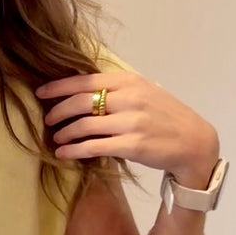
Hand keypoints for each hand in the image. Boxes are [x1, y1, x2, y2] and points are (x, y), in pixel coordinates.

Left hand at [35, 68, 218, 183]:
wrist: (194, 141)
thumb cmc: (166, 117)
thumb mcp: (145, 92)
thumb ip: (119, 89)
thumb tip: (85, 88)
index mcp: (130, 81)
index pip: (86, 80)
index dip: (59, 87)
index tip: (41, 92)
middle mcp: (129, 98)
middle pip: (80, 101)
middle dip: (58, 111)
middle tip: (48, 120)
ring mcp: (131, 122)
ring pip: (84, 125)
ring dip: (64, 133)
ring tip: (56, 138)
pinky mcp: (132, 145)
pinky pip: (94, 147)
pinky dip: (74, 150)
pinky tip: (63, 154)